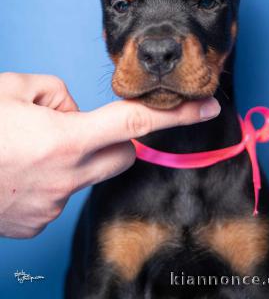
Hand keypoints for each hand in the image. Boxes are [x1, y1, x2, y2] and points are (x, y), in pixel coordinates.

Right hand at [0, 72, 219, 237]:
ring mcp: (52, 206)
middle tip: (76, 127)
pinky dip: (54, 180)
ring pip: (88, 176)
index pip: (135, 122)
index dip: (176, 113)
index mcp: (63, 140)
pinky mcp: (38, 224)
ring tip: (34, 150)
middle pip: (121, 155)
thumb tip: (70, 111)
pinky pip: (62, 196)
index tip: (205, 107)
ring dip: (76, 159)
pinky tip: (22, 172)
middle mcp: (66, 178)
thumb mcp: (12, 89)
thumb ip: (53, 93)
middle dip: (116, 140)